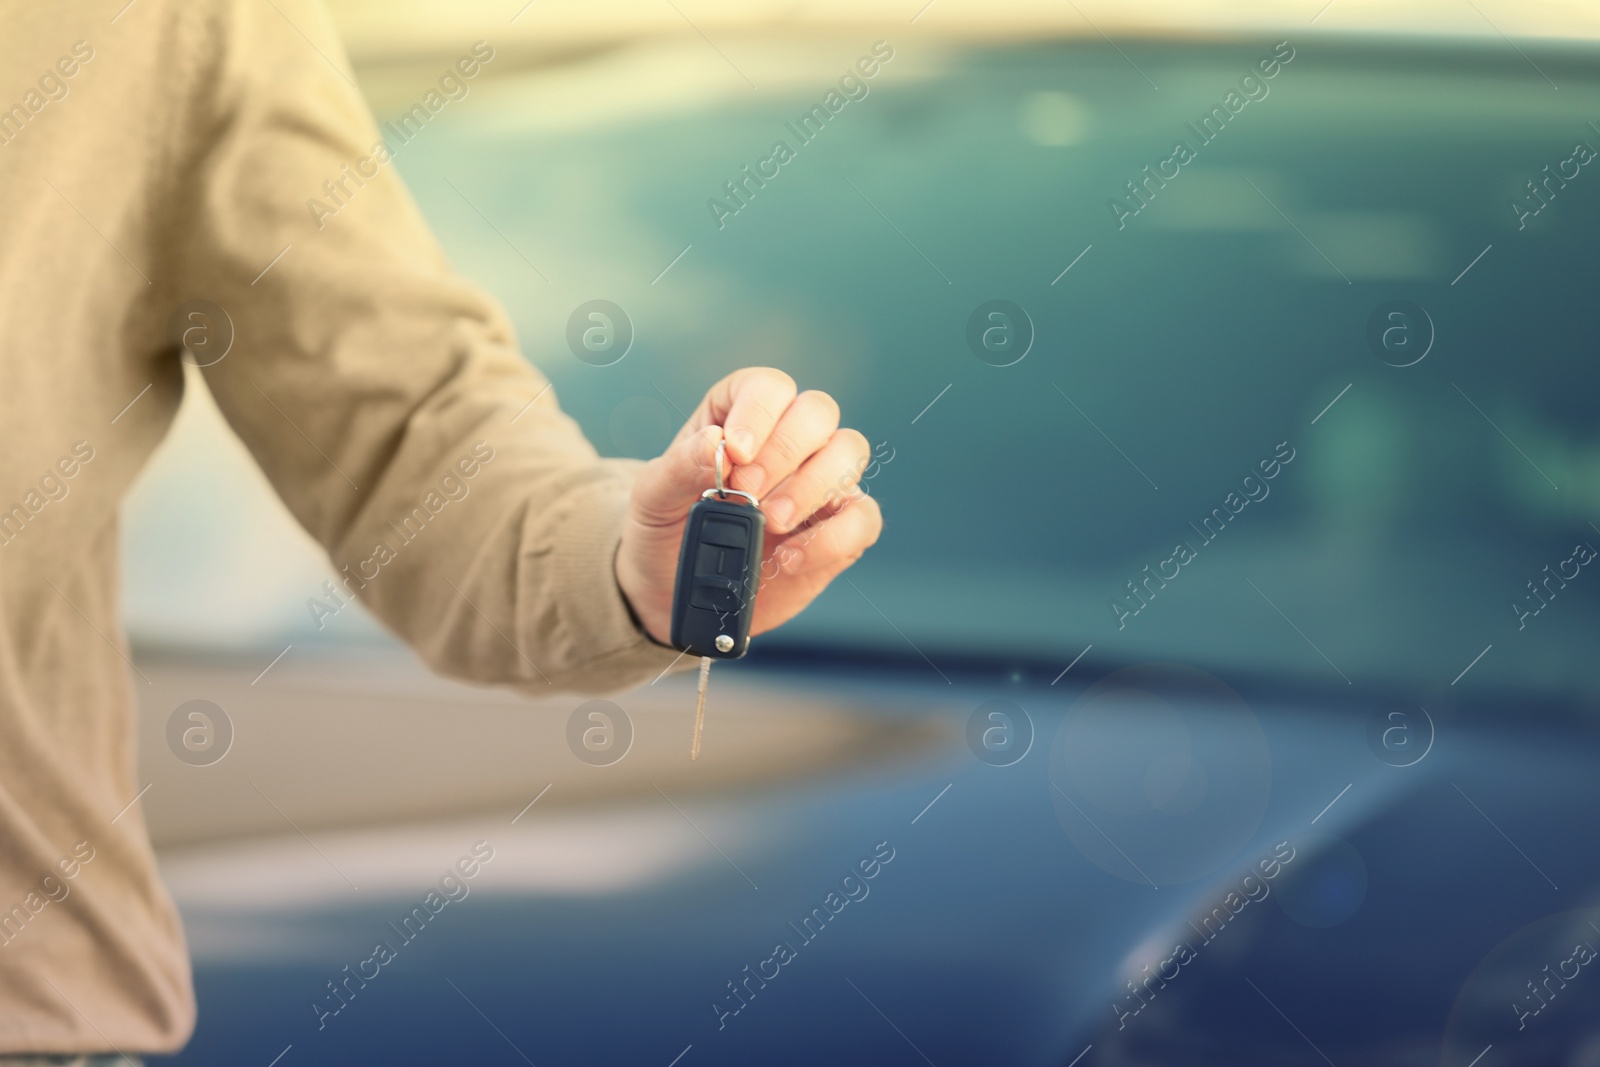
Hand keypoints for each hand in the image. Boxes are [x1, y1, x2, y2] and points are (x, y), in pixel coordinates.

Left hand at [616, 368, 882, 645]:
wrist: (672, 587)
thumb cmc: (665, 527)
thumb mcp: (653, 496)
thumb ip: (680, 466)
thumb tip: (716, 442)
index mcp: (741, 414)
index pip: (768, 388)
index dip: (759, 413)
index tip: (736, 452)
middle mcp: (789, 440)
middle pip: (817, 411)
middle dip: (786, 450)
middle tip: (748, 492)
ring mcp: (820, 482)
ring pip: (849, 452)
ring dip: (812, 487)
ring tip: (770, 522)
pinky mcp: (839, 528)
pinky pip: (862, 519)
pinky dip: (832, 538)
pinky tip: (789, 559)